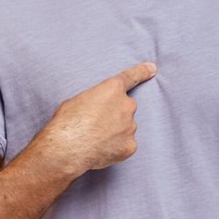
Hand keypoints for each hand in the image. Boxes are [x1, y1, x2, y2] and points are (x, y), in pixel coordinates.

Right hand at [30, 62, 156, 174]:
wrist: (67, 148)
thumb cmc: (67, 122)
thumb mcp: (78, 100)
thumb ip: (97, 100)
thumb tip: (100, 109)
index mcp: (112, 89)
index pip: (131, 77)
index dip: (143, 71)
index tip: (152, 68)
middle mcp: (126, 105)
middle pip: (125, 107)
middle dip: (115, 113)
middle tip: (96, 123)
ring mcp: (130, 127)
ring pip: (126, 127)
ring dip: (114, 131)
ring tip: (94, 138)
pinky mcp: (130, 146)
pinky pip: (125, 144)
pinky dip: (115, 147)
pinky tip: (100, 149)